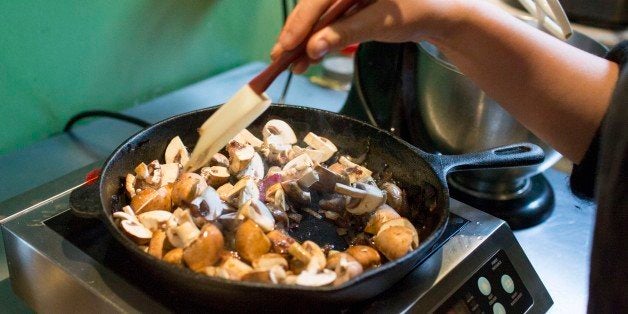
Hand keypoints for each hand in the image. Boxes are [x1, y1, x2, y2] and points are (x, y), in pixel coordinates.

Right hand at [270, 0, 466, 72]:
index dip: (300, 22)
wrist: (445, 14)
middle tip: (279, 57)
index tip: (287, 45)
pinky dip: (321, 38)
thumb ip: (344, 33)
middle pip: (314, 5)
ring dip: (306, 39)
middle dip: (297, 32)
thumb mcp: (381, 22)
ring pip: (320, 15)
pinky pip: (331, 21)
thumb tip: (312, 49)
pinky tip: (309, 56)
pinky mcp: (353, 5)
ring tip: (291, 63)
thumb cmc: (421, 9)